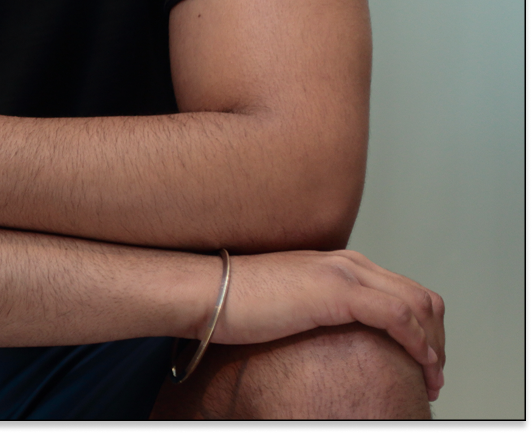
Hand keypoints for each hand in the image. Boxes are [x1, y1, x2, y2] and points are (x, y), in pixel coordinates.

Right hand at [212, 249, 446, 400]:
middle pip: (420, 297)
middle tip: (433, 374)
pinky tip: (419, 363)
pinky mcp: (338, 291)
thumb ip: (314, 312)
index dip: (421, 328)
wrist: (203, 292)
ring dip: (434, 344)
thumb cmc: (231, 304)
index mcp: (336, 264)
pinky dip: (418, 342)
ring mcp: (344, 273)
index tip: (420, 361)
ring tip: (432, 377)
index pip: (401, 290)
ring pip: (418, 305)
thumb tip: (327, 340)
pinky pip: (398, 316)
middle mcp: (347, 262)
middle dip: (436, 338)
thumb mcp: (287, 307)